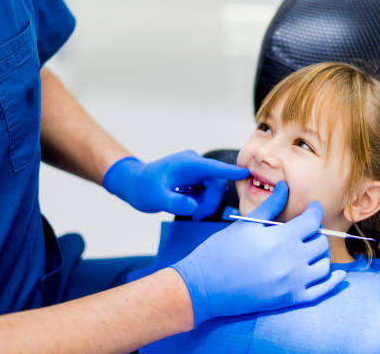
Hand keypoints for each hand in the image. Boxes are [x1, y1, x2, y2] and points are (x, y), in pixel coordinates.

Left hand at [103, 150, 247, 218]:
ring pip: (213, 188)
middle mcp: (195, 163)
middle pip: (215, 183)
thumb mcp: (156, 198)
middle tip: (196, 216)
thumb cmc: (143, 188)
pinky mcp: (196, 177)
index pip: (212, 168)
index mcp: (187, 164)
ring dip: (205, 202)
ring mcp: (196, 169)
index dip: (229, 172)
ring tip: (189, 211)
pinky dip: (202, 200)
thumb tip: (193, 207)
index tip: (244, 174)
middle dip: (209, 202)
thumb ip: (175, 202)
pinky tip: (188, 204)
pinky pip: (207, 190)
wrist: (134, 183)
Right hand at [171, 182, 346, 327]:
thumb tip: (285, 187)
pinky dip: (333, 282)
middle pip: (320, 242)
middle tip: (305, 229)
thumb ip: (270, 206)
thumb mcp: (246, 225)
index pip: (312, 221)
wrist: (203, 287)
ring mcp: (291, 283)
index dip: (314, 211)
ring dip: (320, 254)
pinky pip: (321, 291)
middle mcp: (291, 261)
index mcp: (280, 239)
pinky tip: (338, 274)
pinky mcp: (289, 300)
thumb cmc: (220, 252)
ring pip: (324, 265)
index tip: (313, 208)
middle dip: (315, 232)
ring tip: (309, 248)